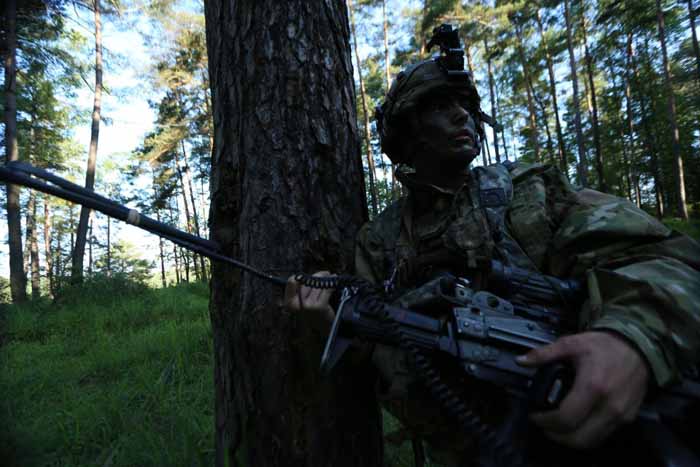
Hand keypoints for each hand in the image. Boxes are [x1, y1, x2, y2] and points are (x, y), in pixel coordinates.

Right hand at [284, 271, 334, 333]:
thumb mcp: (302, 303)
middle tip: (326, 274)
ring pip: (318, 284)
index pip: (292, 281)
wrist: (323, 329)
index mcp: (289, 302)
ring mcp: (308, 305)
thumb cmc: (313, 313)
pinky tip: (335, 282)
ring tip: (332, 277)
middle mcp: (297, 304)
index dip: (301, 277)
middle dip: (318, 276)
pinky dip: (332, 284)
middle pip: (307, 281)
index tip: (309, 277)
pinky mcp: (320, 306)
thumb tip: (310, 274)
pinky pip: (327, 289)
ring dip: (327, 278)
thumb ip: (301, 290)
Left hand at [516, 331, 649, 448]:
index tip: (535, 416)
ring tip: (557, 425)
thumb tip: (522, 360)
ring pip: (591, 441)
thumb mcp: (571, 343)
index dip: (545, 421)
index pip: (566, 418)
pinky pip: (604, 435)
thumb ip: (544, 354)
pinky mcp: (628, 418)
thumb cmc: (605, 345)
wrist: (638, 346)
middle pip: (578, 438)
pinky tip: (576, 422)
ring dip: (570, 439)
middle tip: (544, 424)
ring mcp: (621, 414)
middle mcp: (609, 405)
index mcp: (593, 386)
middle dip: (555, 435)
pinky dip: (586, 434)